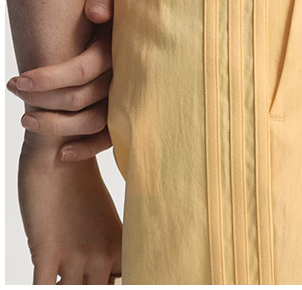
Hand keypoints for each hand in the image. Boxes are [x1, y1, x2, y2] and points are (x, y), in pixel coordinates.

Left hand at [7, 0, 113, 161]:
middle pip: (81, 99)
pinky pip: (110, 138)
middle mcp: (125, 78)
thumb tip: (93, 13)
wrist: (136, 37)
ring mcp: (128, 99)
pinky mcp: (128, 114)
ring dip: (56, 127)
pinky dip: (87, 148)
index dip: (47, 78)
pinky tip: (63, 154)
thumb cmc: (115, 19)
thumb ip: (103, 3)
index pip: (81, 70)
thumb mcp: (111, 4)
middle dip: (42, 98)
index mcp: (118, 51)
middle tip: (15, 90)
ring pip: (94, 122)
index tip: (18, 80)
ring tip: (27, 120)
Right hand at [19, 151, 121, 283]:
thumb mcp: (103, 216)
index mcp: (120, 242)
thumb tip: (105, 267)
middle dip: (93, 289)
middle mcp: (102, 253)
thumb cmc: (80, 182)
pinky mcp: (47, 250)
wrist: (61, 147)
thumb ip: (107, 243)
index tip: (109, 276)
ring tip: (65, 280)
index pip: (132, 277)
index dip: (124, 280)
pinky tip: (47, 284)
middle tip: (84, 279)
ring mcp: (75, 254)